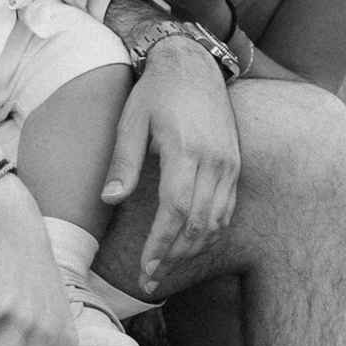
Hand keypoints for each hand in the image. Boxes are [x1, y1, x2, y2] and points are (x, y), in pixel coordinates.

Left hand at [101, 36, 241, 294]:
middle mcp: (214, 160)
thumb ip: (123, 162)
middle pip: (198, 224)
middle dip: (174, 258)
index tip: (145, 269)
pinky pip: (226, 209)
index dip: (161, 245)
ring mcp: (229, 163)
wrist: (194, 64)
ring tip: (166, 270)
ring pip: (216, 222)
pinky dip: (210, 233)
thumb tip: (110, 200)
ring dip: (192, 251)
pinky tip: (190, 246)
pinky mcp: (234, 165)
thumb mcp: (131, 121)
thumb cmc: (156, 92)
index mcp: (185, 149)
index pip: (176, 210)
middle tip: (150, 281)